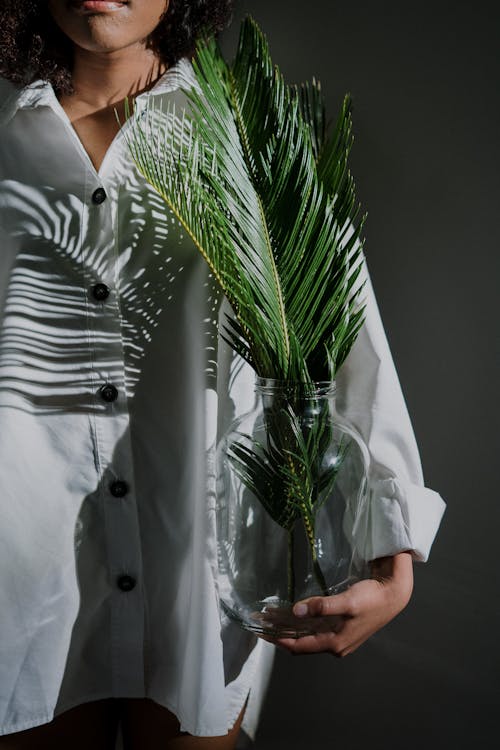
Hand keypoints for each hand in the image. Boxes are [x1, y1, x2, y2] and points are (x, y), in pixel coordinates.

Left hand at [267, 551, 413, 657]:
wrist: (394, 594)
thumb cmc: (372, 599)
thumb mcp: (346, 602)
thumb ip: (322, 607)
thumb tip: (297, 611)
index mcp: (335, 644)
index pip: (299, 646)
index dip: (279, 639)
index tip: (262, 631)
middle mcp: (336, 645)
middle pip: (302, 642)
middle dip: (281, 631)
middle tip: (262, 621)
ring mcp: (340, 637)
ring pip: (308, 635)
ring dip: (291, 626)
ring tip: (274, 615)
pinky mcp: (343, 627)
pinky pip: (316, 629)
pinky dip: (303, 622)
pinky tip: (296, 613)